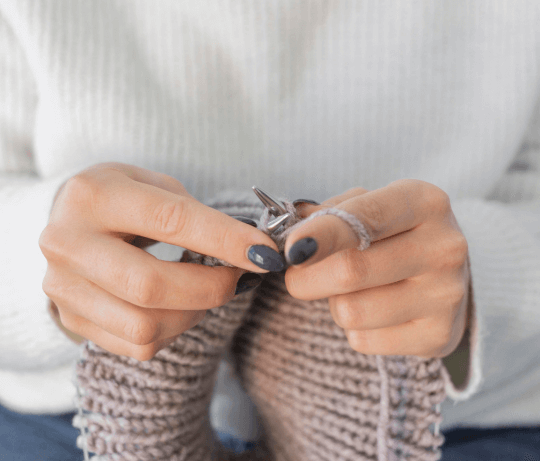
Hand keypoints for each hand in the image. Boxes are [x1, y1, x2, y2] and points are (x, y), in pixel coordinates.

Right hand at [39, 162, 279, 359]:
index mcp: (93, 196)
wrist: (69, 225)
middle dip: (212, 287)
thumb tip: (248, 249)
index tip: (265, 253)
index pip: (170, 220)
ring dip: (194, 313)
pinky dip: (174, 330)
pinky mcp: (72, 319)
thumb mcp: (153, 185)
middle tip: (239, 277)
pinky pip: (138, 345)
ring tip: (206, 290)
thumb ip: (195, 214)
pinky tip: (179, 306)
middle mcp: (68, 244)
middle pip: (151, 285)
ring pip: (146, 325)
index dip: (225, 240)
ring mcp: (64, 288)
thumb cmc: (122, 200)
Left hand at [284, 179, 470, 358]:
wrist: (442, 276)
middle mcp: (444, 247)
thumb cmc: (392, 235)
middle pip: (351, 271)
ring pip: (351, 311)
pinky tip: (373, 312)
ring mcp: (446, 294)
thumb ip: (329, 213)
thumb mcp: (368, 207)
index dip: (322, 234)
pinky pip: (364, 340)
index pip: (366, 217)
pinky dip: (354, 329)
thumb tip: (290, 233)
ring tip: (350, 291)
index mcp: (424, 202)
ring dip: (333, 304)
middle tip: (297, 274)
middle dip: (306, 277)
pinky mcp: (438, 335)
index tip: (292, 248)